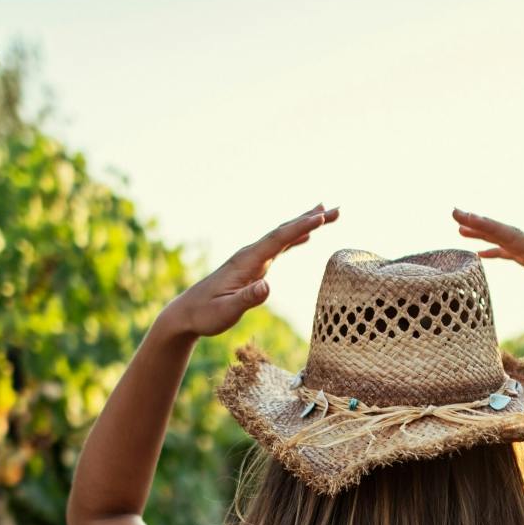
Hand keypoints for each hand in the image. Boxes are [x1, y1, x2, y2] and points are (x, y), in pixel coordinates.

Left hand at [161, 204, 339, 338]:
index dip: (301, 228)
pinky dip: (295, 238)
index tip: (322, 218)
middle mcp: (250, 254)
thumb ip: (247, 299)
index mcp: (247, 261)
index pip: (278, 240)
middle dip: (310, 219)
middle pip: (284, 231)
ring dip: (305, 224)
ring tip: (327, 213)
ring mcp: (252, 258)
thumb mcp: (226, 311)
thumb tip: (268, 287)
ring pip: (283, 236)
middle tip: (336, 209)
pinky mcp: (252, 266)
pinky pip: (279, 247)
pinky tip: (306, 236)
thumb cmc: (205, 314)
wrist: (187, 313)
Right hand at [453, 209, 523, 328]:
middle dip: (481, 223)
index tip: (466, 217)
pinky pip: (513, 253)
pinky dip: (496, 250)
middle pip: (506, 233)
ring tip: (460, 228)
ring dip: (485, 234)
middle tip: (455, 213)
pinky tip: (481, 252)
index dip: (488, 227)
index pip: (512, 236)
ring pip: (507, 241)